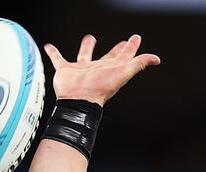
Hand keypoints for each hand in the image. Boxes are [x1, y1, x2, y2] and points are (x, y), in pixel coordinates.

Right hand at [43, 33, 159, 104]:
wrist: (78, 99)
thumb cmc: (99, 88)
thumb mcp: (123, 73)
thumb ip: (138, 64)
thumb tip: (156, 59)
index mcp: (111, 69)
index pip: (125, 56)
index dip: (131, 47)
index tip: (136, 38)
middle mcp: (97, 69)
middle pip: (108, 56)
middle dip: (116, 49)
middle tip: (122, 42)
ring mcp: (81, 70)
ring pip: (85, 55)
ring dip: (87, 47)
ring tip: (90, 37)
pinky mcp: (65, 70)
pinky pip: (58, 59)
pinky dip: (53, 53)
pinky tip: (48, 46)